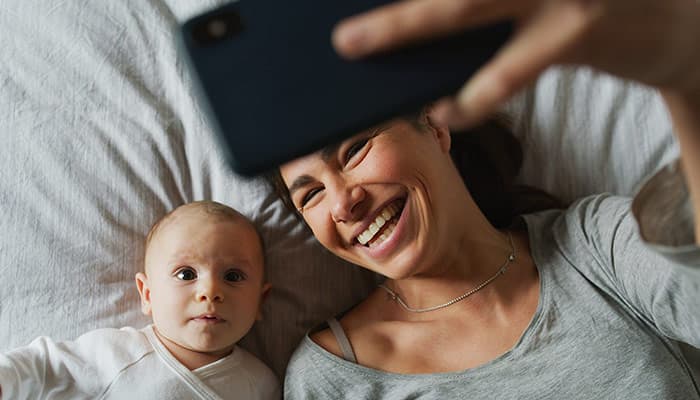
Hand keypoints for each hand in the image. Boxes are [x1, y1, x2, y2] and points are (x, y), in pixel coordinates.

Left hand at [332, 0, 699, 128]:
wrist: (681, 26)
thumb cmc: (590, 2)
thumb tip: (416, 15)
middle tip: (332, 13)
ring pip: (465, 5)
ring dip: (402, 26)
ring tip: (353, 44)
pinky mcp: (579, 28)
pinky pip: (509, 69)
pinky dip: (472, 94)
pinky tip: (445, 109)